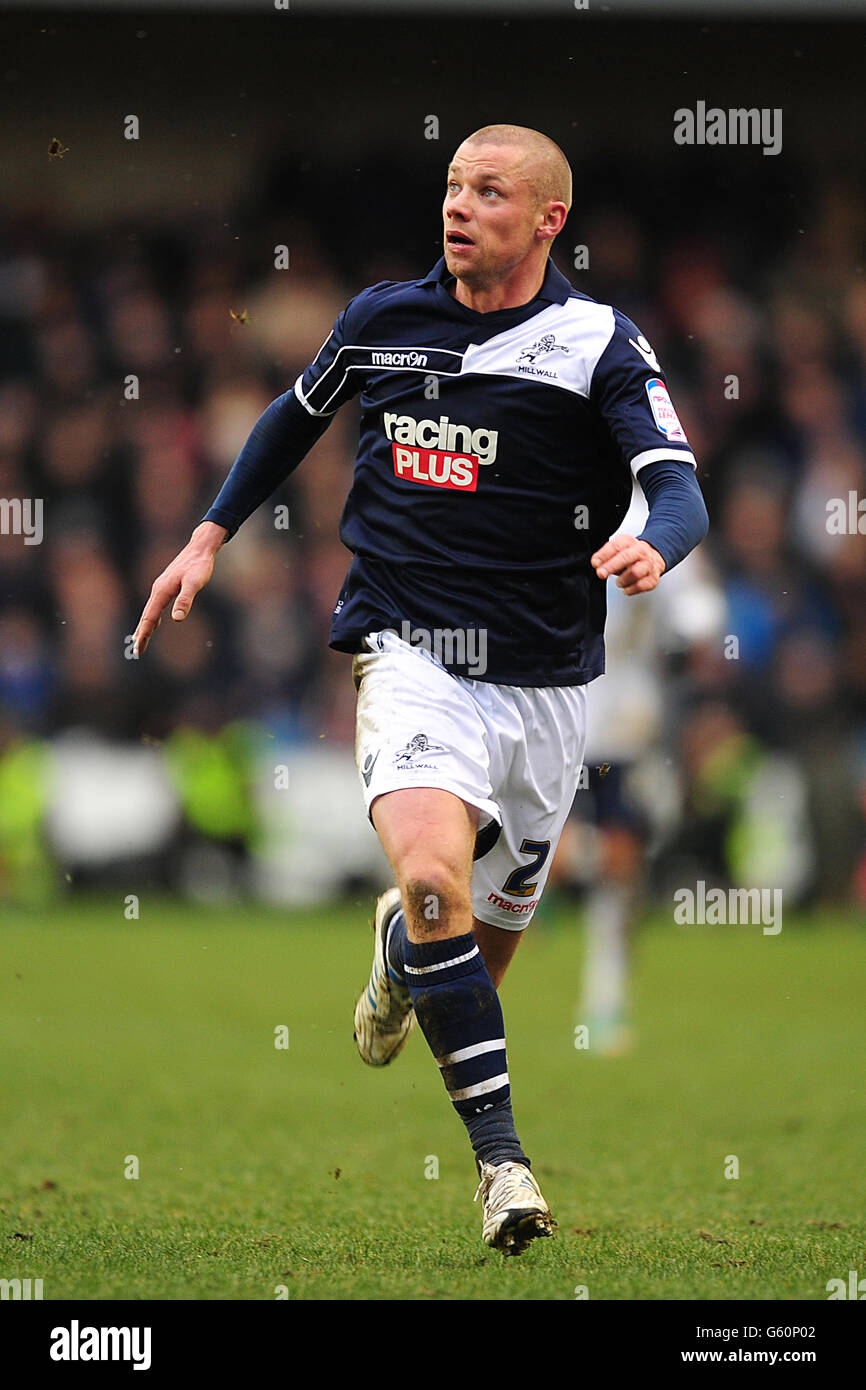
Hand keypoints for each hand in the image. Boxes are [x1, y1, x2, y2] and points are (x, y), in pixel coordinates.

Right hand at [133, 521, 226, 655]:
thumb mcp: (195, 583)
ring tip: (140, 641)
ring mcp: (161, 588)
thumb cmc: (199, 566)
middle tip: (136, 652)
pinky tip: (155, 623)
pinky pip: (156, 606)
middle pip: (147, 616)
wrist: (200, 549)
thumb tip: (177, 619)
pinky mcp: (167, 586)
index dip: (144, 633)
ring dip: (146, 627)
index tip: (138, 648)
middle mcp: (158, 589)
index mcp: (161, 591)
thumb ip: (185, 600)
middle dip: (141, 634)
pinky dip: (153, 618)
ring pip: (150, 611)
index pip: (150, 617)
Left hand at [591, 534, 665, 594]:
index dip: (604, 555)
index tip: (596, 563)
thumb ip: (605, 556)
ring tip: (618, 582)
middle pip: (626, 557)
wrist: (653, 558)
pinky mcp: (652, 578)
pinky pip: (640, 586)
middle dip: (611, 566)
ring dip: (622, 580)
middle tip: (601, 574)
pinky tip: (626, 588)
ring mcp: (648, 565)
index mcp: (629, 542)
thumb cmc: (632, 555)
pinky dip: (630, 589)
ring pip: (634, 573)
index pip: (616, 546)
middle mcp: (640, 552)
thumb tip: (597, 563)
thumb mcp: (618, 550)